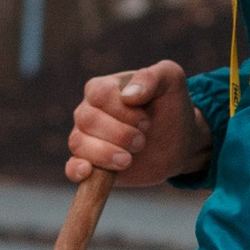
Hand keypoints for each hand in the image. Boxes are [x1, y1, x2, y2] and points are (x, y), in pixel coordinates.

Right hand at [65, 57, 209, 187]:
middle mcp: (88, 112)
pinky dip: (76, 171)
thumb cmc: (170, 106)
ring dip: (106, 154)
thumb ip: (151, 77)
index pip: (100, 95)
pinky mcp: (91, 164)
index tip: (147, 121)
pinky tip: (88, 172)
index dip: (124, 111)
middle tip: (142, 142)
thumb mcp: (171, 80)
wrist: (178, 141)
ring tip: (128, 160)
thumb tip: (127, 95)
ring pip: (78, 143)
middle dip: (120, 134)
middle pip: (87, 120)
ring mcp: (86, 139)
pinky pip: (71, 168)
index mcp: (102, 88)